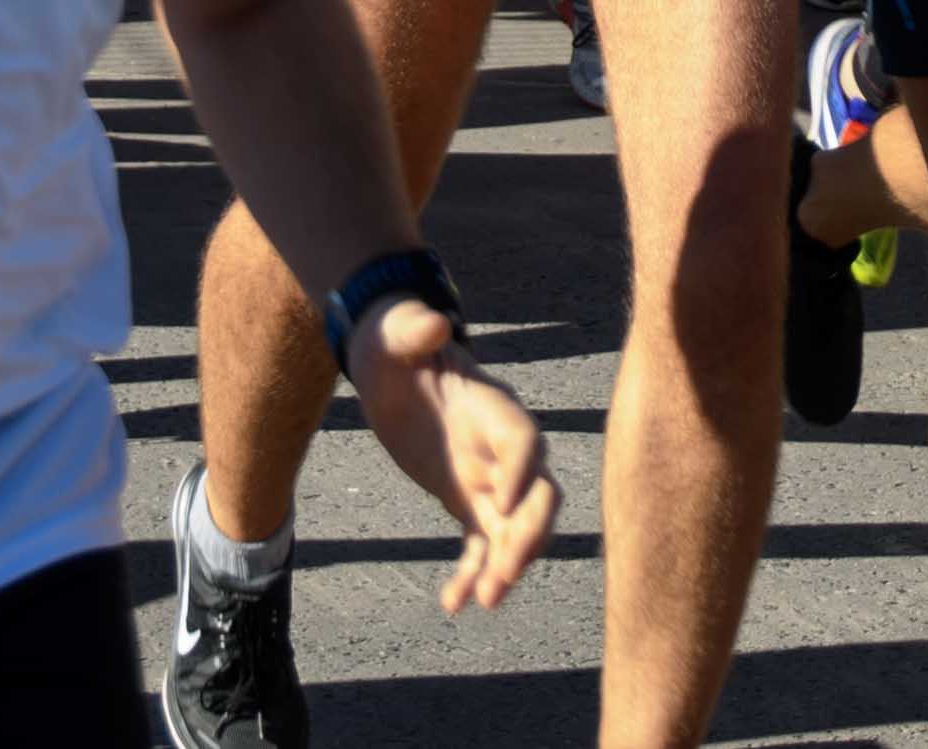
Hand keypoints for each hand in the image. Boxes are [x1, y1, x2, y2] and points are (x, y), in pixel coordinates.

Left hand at [338, 302, 560, 610]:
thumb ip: (416, 332)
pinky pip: (480, 544)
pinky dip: (472, 573)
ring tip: (486, 601)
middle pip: (537, 494)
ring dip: (507, 564)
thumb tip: (435, 323)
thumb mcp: (396, 336)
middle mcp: (500, 448)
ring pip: (515, 528)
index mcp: (491, 407)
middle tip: (503, 573)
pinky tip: (452, 603)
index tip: (502, 507)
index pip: (523, 441)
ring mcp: (488, 477)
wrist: (390, 364)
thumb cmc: (395, 342)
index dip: (522, 473)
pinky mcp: (468, 500)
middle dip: (528, 534)